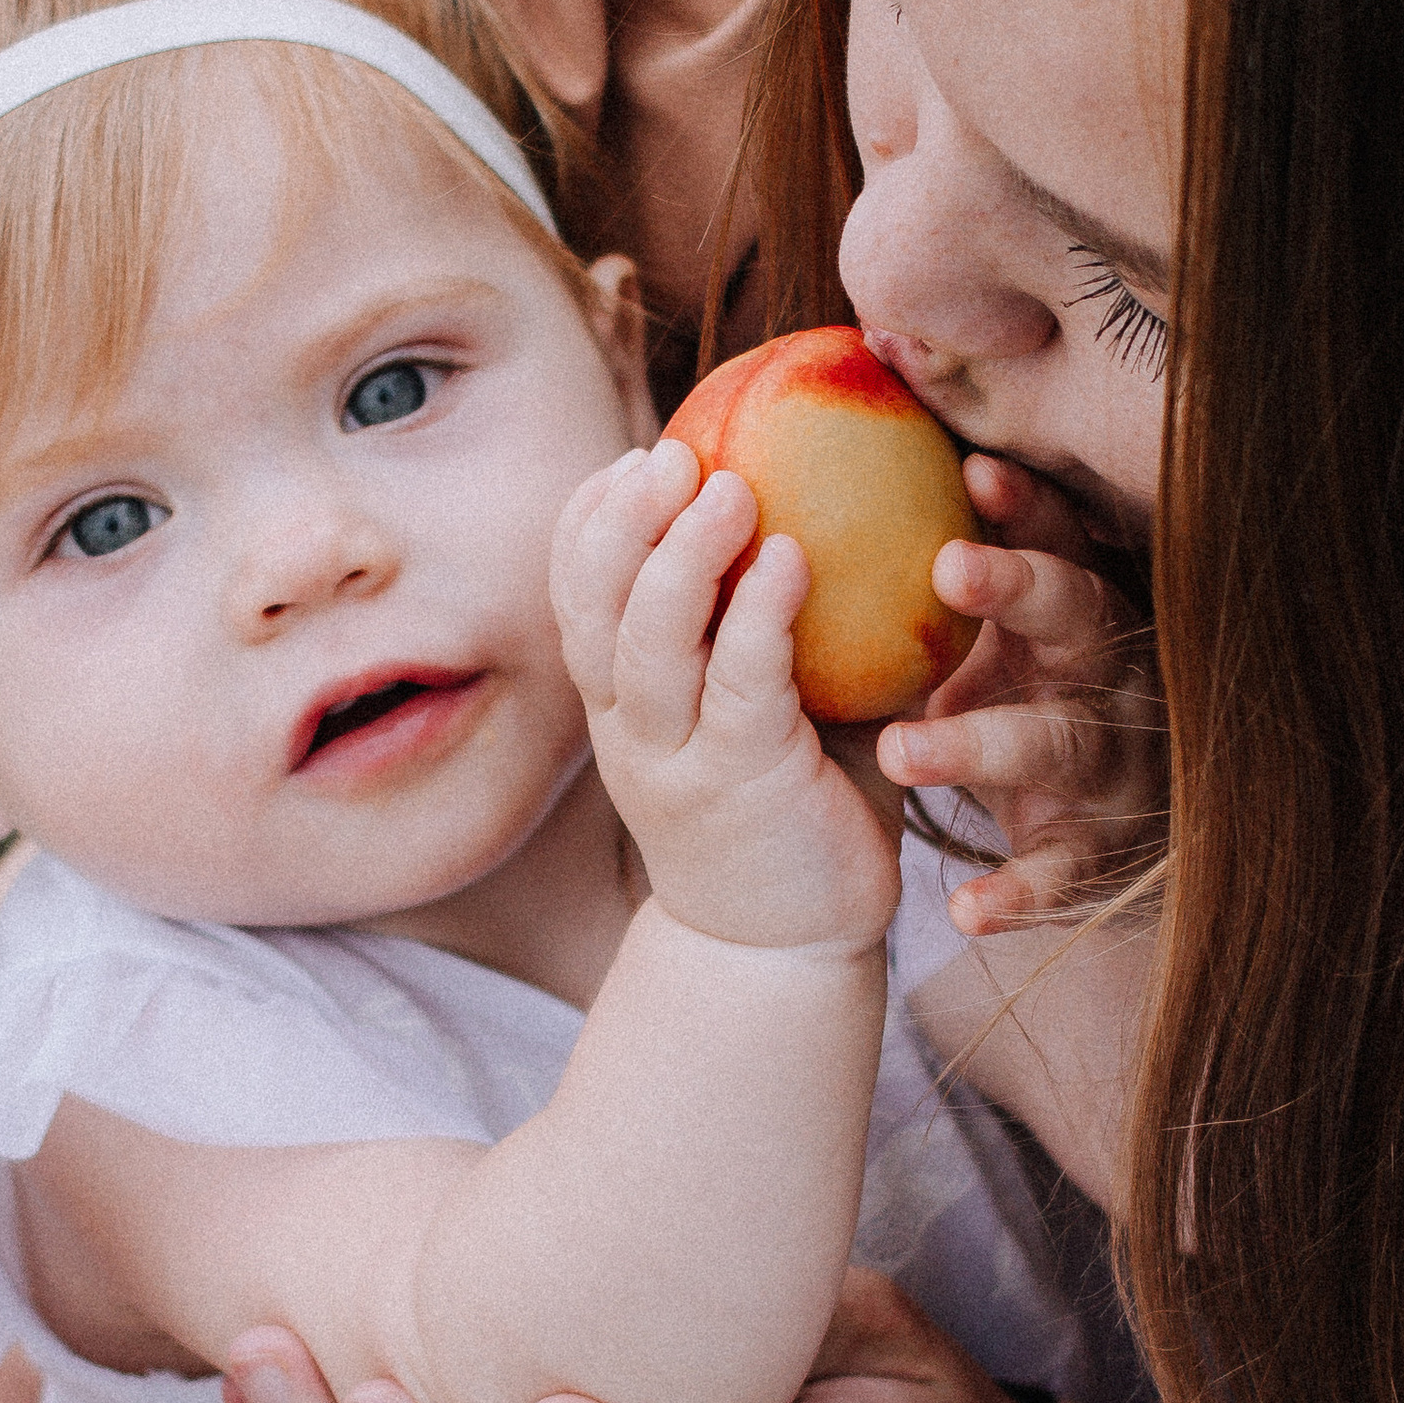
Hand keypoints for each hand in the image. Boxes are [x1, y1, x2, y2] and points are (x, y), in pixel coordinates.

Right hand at [552, 446, 897, 956]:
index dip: (590, 522)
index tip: (635, 460)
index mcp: (620, 704)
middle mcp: (629, 728)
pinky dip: (758, 614)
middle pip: (592, 604)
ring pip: (647, 640)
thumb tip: (829, 504)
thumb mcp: (755, 713)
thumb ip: (765, 628)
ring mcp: (676, 760)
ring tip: (728, 486)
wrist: (785, 949)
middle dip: (621, 519)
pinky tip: (792, 560)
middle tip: (673, 453)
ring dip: (683, 554)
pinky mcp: (742, 784)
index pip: (574, 596)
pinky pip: (739, 684)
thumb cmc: (791, 810)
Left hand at [878, 454, 1163, 931]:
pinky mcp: (1096, 849)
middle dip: (1020, 587)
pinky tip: (965, 909)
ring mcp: (1109, 762)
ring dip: (979, 742)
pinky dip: (1018, 890)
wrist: (1089, 835)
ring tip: (901, 750)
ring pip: (1056, 742)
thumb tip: (823, 474)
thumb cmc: (1019, 699)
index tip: (972, 468)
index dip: (1027, 505)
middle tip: (947, 566)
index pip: (1059, 538)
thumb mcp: (993, 637)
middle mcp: (1104, 672)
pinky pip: (1062, 870)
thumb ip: (938, 573)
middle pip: (1079, 614)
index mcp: (1073, 609)